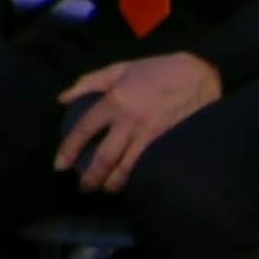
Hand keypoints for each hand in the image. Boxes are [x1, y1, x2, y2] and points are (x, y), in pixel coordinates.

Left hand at [54, 52, 221, 192]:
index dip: (68, 150)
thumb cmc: (158, 70)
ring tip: (106, 190)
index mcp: (114, 100)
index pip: (84, 130)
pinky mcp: (167, 144)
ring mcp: (149, 135)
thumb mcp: (120, 68)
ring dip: (112, 184)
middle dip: (91, 178)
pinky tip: (130, 184)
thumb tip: (63, 99)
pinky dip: (135, 179)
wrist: (199, 76)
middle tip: (84, 188)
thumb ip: (89, 82)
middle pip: (103, 157)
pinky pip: (146, 167)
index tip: (59, 166)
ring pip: (126, 168)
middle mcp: (129, 121)